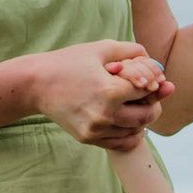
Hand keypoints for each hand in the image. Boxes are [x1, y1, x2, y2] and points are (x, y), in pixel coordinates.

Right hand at [26, 40, 173, 148]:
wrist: (36, 85)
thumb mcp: (101, 49)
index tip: (156, 81)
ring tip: (139, 107)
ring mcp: (96, 130)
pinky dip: (131, 135)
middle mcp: (104, 114)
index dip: (155, 84)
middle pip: (147, 115)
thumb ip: (132, 51)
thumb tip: (156, 62)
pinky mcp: (88, 138)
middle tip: (152, 97)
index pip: (147, 90)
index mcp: (110, 90)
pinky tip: (130, 123)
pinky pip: (120, 143)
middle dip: (153, 104)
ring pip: (135, 131)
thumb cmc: (69, 63)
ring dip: (142, 120)